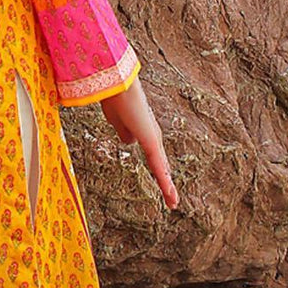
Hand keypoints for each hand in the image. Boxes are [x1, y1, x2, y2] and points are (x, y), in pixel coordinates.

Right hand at [100, 77, 178, 209]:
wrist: (117, 85)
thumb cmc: (114, 97)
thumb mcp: (116, 120)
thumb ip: (123, 131)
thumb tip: (129, 142)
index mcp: (143, 132)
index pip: (153, 157)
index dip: (158, 171)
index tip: (163, 184)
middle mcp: (152, 136)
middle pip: (161, 165)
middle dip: (166, 182)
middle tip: (172, 199)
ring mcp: (153, 139)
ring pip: (162, 168)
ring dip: (167, 186)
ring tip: (173, 203)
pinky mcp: (151, 140)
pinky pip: (159, 165)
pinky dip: (164, 181)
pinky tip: (170, 194)